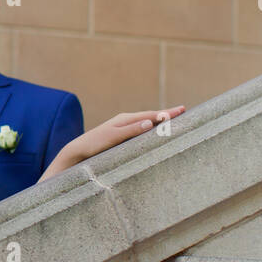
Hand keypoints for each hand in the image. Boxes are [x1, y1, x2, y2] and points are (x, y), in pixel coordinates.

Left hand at [71, 105, 185, 162]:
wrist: (77, 152)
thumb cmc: (94, 145)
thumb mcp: (113, 138)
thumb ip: (131, 130)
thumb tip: (150, 122)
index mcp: (125, 119)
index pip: (150, 115)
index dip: (166, 114)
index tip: (181, 110)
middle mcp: (125, 122)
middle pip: (150, 116)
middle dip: (166, 114)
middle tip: (183, 111)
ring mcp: (123, 129)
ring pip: (146, 123)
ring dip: (160, 121)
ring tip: (174, 120)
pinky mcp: (121, 138)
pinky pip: (141, 131)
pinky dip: (151, 130)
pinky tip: (156, 132)